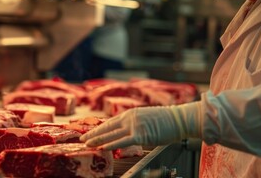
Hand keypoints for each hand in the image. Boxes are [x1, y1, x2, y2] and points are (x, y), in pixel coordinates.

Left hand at [80, 102, 200, 149]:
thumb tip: (129, 131)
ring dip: (97, 139)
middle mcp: (130, 118)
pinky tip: (101, 148)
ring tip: (86, 143)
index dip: (99, 128)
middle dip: (93, 133)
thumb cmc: (167, 121)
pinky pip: (122, 141)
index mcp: (131, 113)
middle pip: (107, 127)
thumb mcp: (147, 118)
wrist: (179, 119)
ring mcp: (134, 126)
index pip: (111, 121)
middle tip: (81, 138)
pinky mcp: (140, 135)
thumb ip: (136, 123)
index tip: (90, 132)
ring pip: (111, 134)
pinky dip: (110, 145)